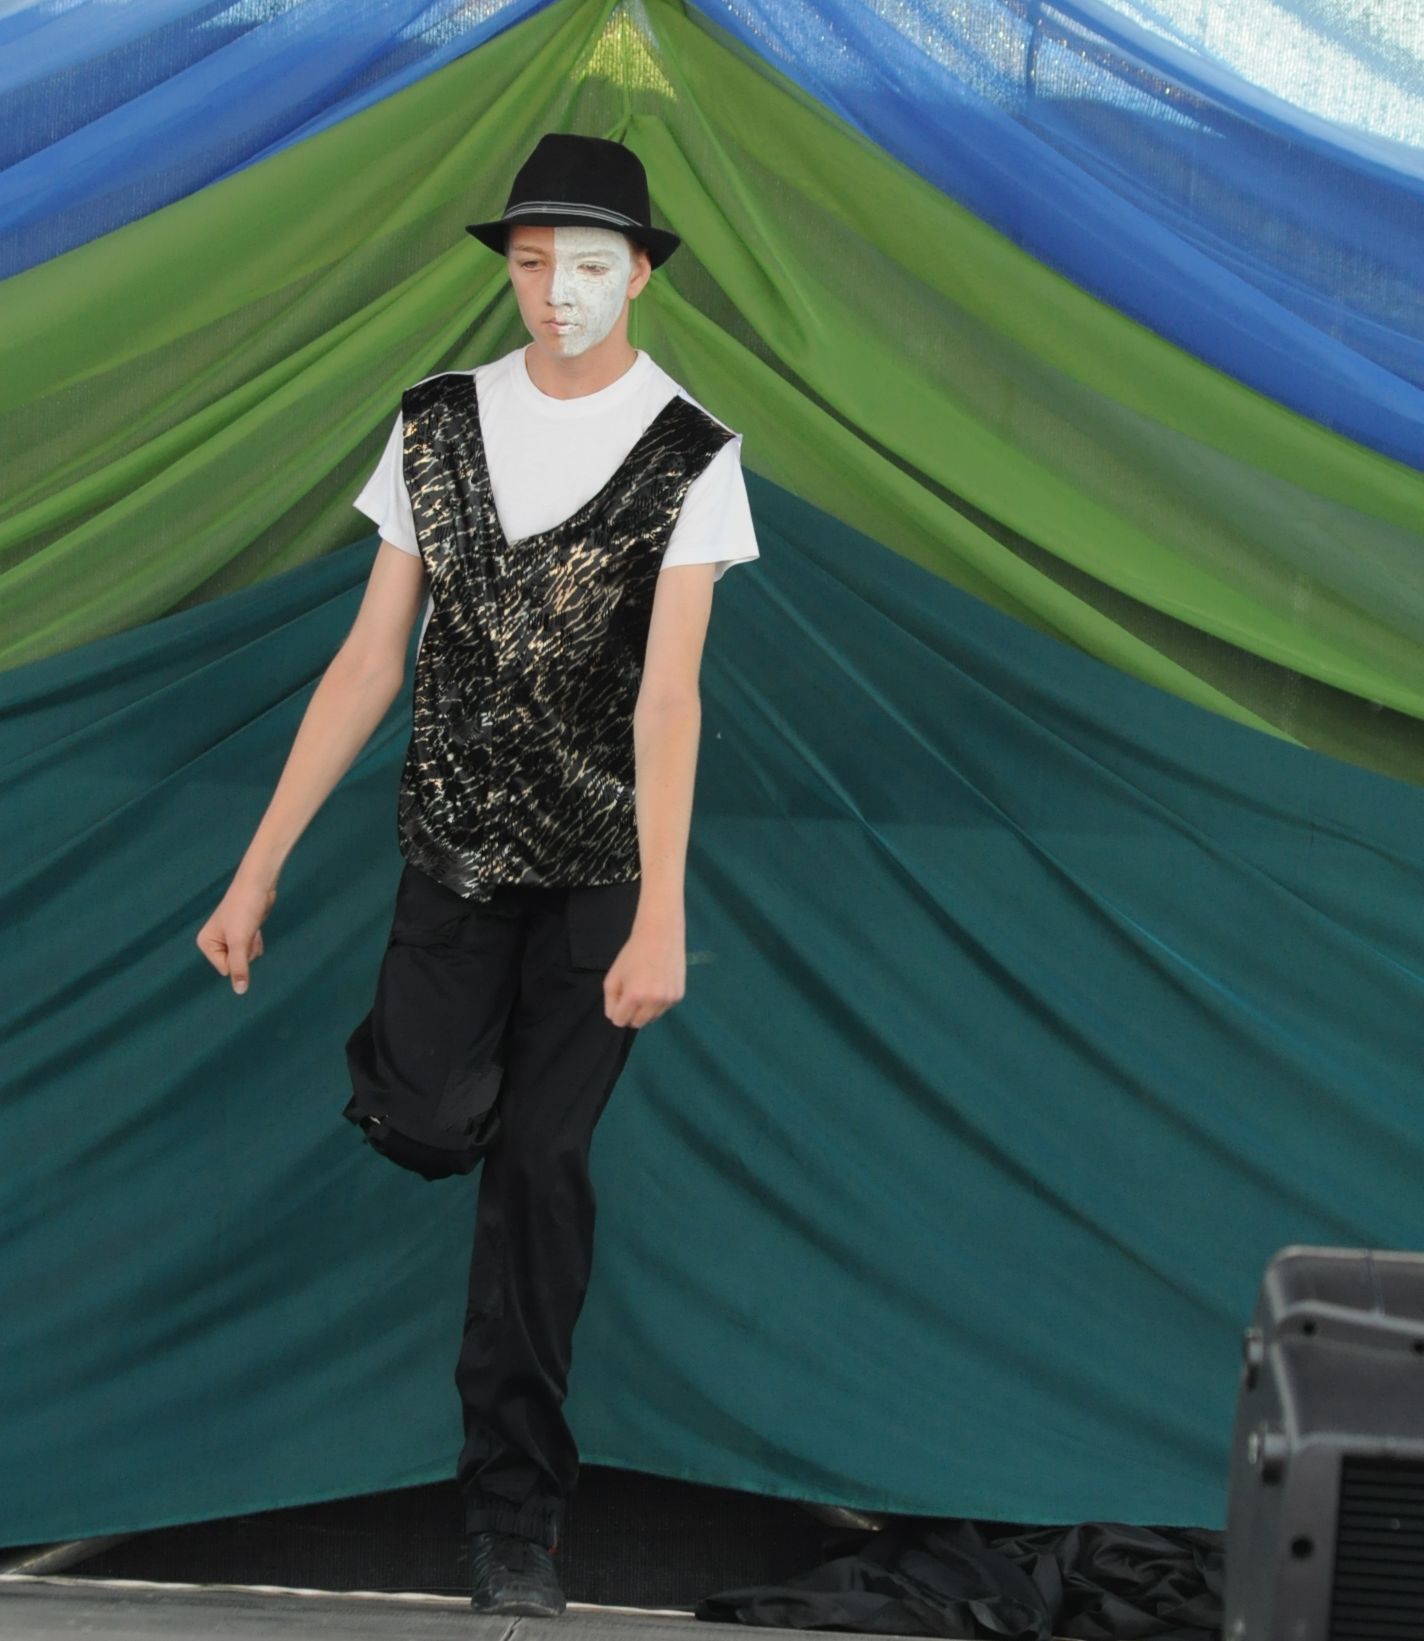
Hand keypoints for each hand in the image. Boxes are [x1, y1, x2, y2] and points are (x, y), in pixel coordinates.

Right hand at [196, 876, 277, 995]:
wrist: (258, 885)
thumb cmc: (245, 910)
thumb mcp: (240, 942)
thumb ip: (239, 968)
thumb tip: (240, 991)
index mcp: (205, 943)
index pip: (226, 968)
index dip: (238, 956)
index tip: (239, 936)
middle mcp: (213, 941)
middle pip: (236, 964)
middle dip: (246, 951)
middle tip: (246, 930)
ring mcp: (228, 938)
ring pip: (246, 957)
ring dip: (253, 945)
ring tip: (250, 925)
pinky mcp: (241, 934)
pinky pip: (251, 949)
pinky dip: (256, 940)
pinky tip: (255, 925)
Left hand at [604, 920, 684, 1028]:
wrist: (660, 935)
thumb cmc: (633, 954)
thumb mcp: (613, 976)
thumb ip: (610, 1000)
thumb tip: (614, 1017)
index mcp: (634, 996)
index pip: (620, 1021)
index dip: (617, 1011)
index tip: (620, 998)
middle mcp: (653, 1001)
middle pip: (637, 1023)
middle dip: (631, 1013)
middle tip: (632, 995)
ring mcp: (668, 999)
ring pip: (651, 1018)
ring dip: (645, 1010)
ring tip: (646, 988)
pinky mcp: (679, 996)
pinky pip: (663, 1009)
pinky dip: (658, 1003)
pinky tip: (658, 984)